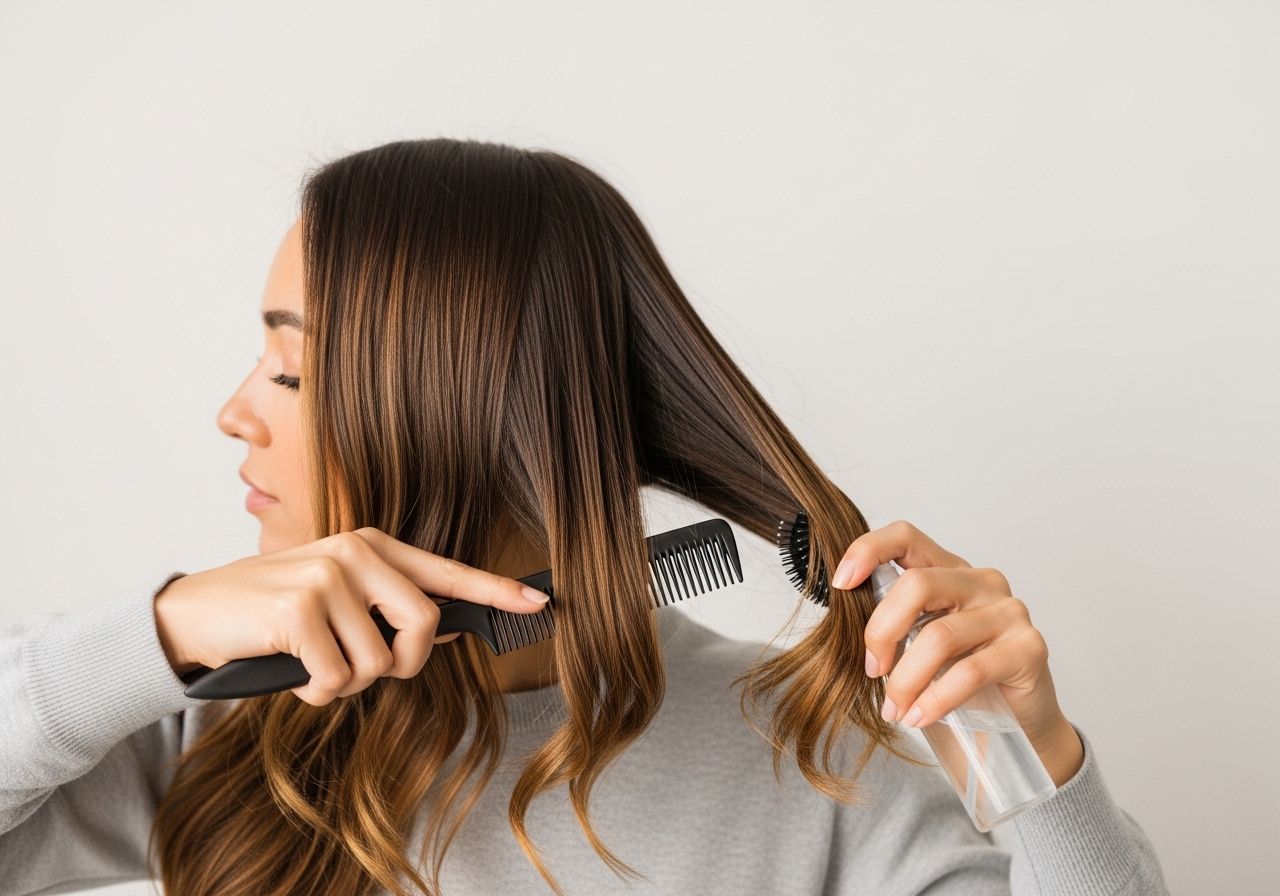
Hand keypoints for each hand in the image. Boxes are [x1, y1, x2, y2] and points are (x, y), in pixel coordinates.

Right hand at [153, 527, 550, 705]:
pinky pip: (337, 680)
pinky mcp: (300, 609)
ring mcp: (328, 577)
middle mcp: (356, 553)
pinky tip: (292, 670)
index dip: (495, 591)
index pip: (446, 572)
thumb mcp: (337, 598)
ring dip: (346, 683)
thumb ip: (388, 607)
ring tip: (313, 662)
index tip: (539, 603)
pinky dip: (316, 693)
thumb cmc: (275, 614)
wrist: (199, 614)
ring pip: (378, 663)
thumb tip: (447, 626)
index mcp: (372, 548)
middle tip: (361, 669)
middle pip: (423, 624)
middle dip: (401, 664)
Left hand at [830, 520, 1084, 786]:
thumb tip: (843, 619)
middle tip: (872, 672)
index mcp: (948, 571)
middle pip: (917, 584)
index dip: (868, 550)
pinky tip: (919, 717)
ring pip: (939, 635)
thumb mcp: (915, 646)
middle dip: (882, 632)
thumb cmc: (956, 683)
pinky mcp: (1029, 648)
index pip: (905, 537)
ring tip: (895, 709)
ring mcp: (1009, 612)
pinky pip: (970, 672)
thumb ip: (892, 624)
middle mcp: (981, 582)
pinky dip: (935, 699)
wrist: (1015, 728)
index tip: (841, 584)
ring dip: (906, 679)